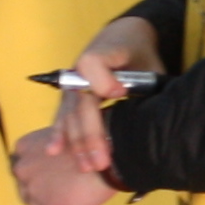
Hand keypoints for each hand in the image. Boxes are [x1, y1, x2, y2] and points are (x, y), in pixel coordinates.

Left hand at [10, 122, 118, 204]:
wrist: (111, 156)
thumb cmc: (95, 144)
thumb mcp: (64, 137)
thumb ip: (50, 154)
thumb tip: (55, 175)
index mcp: (25, 147)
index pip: (24, 170)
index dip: (42, 176)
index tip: (61, 176)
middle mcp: (23, 169)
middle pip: (28, 191)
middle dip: (46, 193)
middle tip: (70, 189)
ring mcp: (35, 190)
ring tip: (78, 200)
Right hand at [48, 15, 162, 177]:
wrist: (123, 38)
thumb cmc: (140, 53)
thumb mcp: (150, 61)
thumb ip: (148, 82)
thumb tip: (147, 111)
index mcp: (101, 54)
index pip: (92, 64)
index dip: (103, 80)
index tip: (119, 93)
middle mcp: (80, 70)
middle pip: (81, 103)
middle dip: (91, 134)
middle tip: (102, 162)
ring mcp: (72, 85)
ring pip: (70, 115)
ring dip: (77, 143)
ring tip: (87, 167)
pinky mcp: (69, 97)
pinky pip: (62, 116)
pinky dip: (59, 134)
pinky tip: (54, 150)